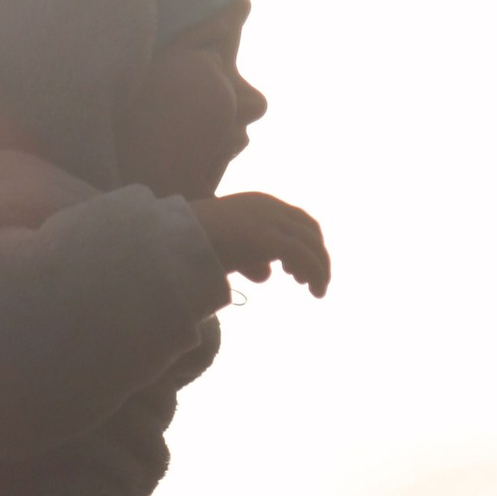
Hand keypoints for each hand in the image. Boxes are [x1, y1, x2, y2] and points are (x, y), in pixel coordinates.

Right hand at [188, 191, 330, 293]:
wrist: (176, 239)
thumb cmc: (193, 244)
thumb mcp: (226, 249)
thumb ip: (248, 258)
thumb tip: (267, 274)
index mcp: (258, 204)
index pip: (292, 219)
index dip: (302, 243)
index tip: (293, 271)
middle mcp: (269, 207)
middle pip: (308, 228)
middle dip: (315, 254)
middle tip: (309, 282)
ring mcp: (271, 222)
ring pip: (311, 242)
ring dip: (320, 267)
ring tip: (318, 291)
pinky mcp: (270, 240)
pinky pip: (305, 256)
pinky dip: (317, 273)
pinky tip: (316, 291)